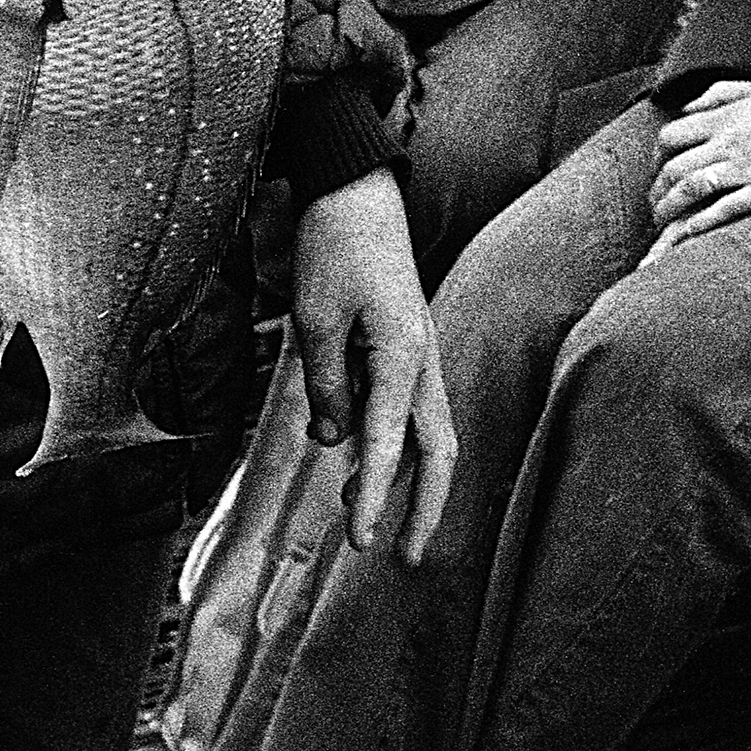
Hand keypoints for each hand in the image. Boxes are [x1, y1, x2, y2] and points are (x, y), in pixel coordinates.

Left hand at [289, 170, 453, 561]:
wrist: (356, 190)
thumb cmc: (333, 246)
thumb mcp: (314, 319)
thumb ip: (326, 386)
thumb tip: (334, 441)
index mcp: (401, 354)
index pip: (388, 443)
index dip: (374, 498)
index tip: (359, 544)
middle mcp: (422, 359)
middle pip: (437, 451)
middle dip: (426, 509)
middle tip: (408, 560)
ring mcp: (420, 352)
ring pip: (426, 432)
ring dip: (402, 478)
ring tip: (361, 517)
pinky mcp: (407, 346)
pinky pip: (407, 407)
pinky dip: (389, 441)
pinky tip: (357, 459)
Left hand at [645, 76, 750, 251]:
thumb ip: (720, 94)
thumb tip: (687, 108)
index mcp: (724, 117)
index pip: (670, 136)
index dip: (656, 154)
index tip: (657, 167)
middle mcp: (728, 143)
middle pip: (673, 168)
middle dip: (656, 189)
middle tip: (655, 203)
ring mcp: (746, 169)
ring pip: (690, 191)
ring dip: (669, 209)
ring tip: (662, 223)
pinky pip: (723, 211)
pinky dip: (699, 224)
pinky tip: (687, 234)